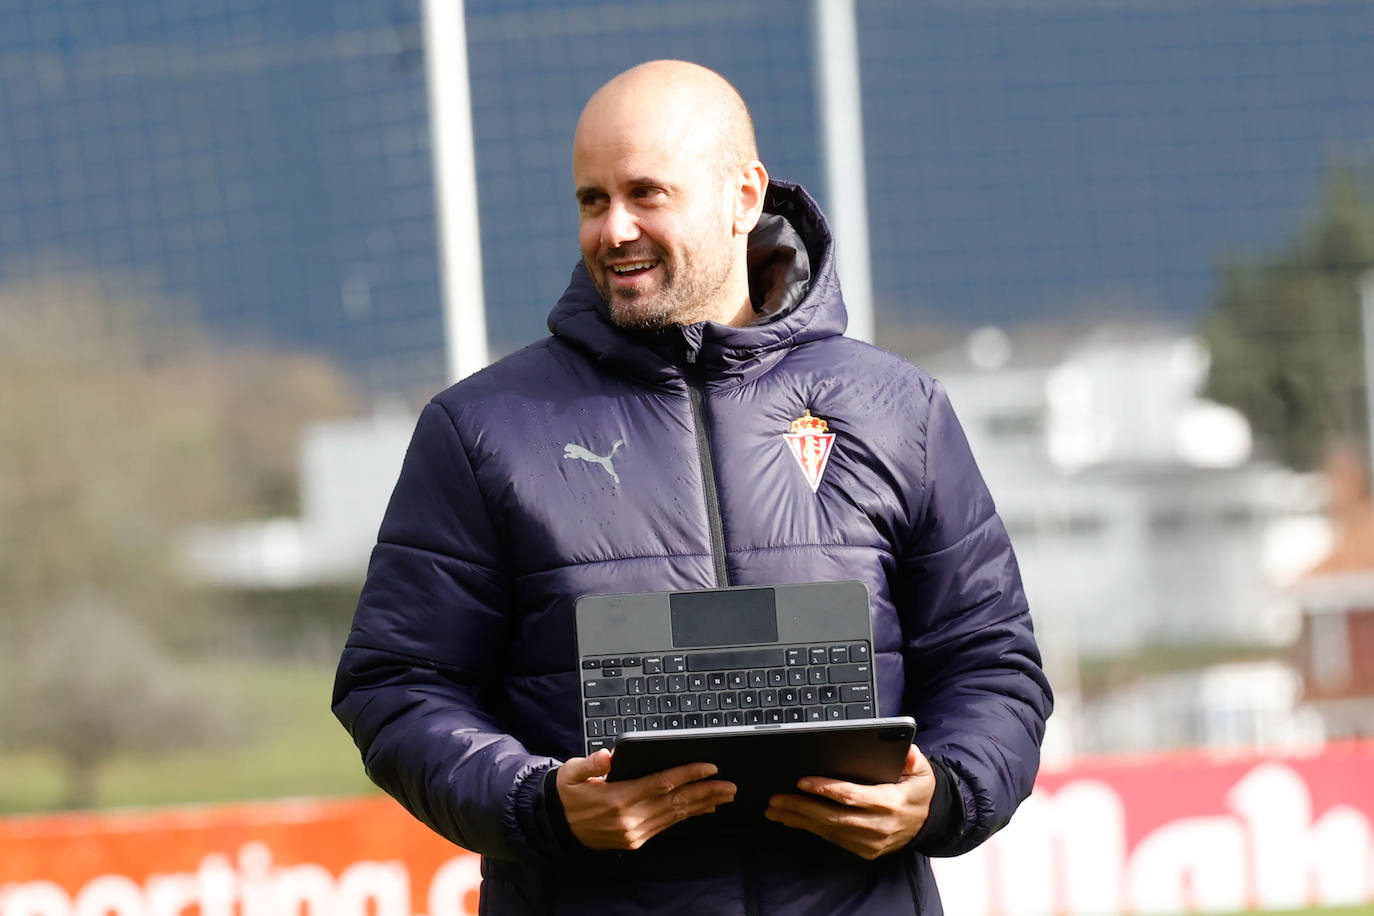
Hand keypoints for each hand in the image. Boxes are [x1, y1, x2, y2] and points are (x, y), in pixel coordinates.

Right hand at [555, 749, 736, 849]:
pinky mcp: (634, 840)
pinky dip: (686, 816)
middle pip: (676, 802)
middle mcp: (629, 819)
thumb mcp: (571, 772)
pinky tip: (702, 809)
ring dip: (702, 805)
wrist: (553, 826)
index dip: (688, 774)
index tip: (709, 767)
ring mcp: (633, 833)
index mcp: (617, 798)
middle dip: (706, 792)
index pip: (661, 784)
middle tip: (730, 785)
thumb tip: (609, 755)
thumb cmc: (565, 793)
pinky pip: (666, 826)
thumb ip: (592, 763)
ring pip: (675, 816)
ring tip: (724, 796)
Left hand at [763, 745, 934, 859]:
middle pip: (832, 817)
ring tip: (775, 810)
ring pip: (829, 831)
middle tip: (775, 799)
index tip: (802, 781)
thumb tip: (905, 751)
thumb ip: (912, 758)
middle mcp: (878, 826)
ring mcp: (870, 842)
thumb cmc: (918, 791)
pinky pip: (833, 839)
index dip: (825, 789)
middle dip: (801, 807)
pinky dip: (811, 829)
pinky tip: (793, 820)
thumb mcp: (922, 771)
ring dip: (799, 820)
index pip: (851, 796)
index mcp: (890, 802)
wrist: (930, 821)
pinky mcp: (864, 850)